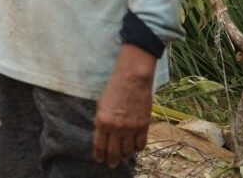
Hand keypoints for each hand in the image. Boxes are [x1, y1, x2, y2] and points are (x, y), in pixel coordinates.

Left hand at [93, 44, 155, 167]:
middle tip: (111, 165)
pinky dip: (136, 149)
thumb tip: (103, 135)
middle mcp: (116, 127)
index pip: (99, 145)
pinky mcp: (143, 126)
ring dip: (124, 155)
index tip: (99, 159)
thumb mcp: (101, 105)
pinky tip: (134, 149)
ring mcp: (131, 128)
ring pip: (127, 151)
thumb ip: (102, 121)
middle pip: (113, 151)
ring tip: (122, 157)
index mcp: (102, 121)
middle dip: (111, 160)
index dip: (99, 155)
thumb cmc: (113, 88)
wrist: (132, 79)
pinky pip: (140, 144)